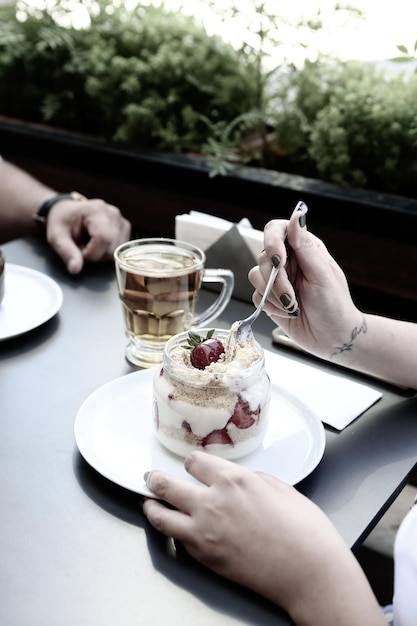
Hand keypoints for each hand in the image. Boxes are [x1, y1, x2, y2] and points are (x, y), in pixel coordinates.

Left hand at [46, 197, 130, 273]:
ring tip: (89, 243)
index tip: (78, 249)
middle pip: (111, 249)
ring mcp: (122, 222)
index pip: (103, 239)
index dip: (90, 253)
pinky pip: (120, 251)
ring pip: (116, 252)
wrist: (68, 212)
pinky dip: (107, 252)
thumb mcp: (56, 236)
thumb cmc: (62, 221)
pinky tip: (98, 243)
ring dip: (101, 254)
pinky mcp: (125, 230)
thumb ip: (66, 252)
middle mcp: (114, 214)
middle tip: (82, 246)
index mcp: (97, 210)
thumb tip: (75, 270)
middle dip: (95, 255)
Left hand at [143, 452, 384, 624]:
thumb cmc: (304, 531)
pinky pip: (178, 540)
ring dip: (152, 506)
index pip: (194, 462)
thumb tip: (239, 480)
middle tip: (151, 478)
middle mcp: (211, 502)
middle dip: (156, 480)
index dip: (192, 463)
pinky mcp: (204, 558)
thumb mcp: (280, 488)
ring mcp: (203, 532)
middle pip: (166, 485)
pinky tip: (175, 528)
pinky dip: (173, 532)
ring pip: (160, 515)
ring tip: (150, 503)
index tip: (190, 465)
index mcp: (232, 479)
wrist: (310, 573)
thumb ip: (251, 479)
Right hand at [248, 203, 363, 359]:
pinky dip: (270, 306)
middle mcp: (288, 261)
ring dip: (273, 295)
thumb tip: (298, 215)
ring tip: (293, 306)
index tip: (279, 260)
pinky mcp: (269, 299)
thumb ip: (305, 245)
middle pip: (263, 257)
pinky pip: (256, 296)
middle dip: (276, 280)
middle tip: (292, 296)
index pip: (276, 230)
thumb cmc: (335, 305)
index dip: (272, 241)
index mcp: (304, 248)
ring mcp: (277, 280)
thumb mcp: (322, 273)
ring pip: (255, 276)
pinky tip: (288, 312)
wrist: (333, 338)